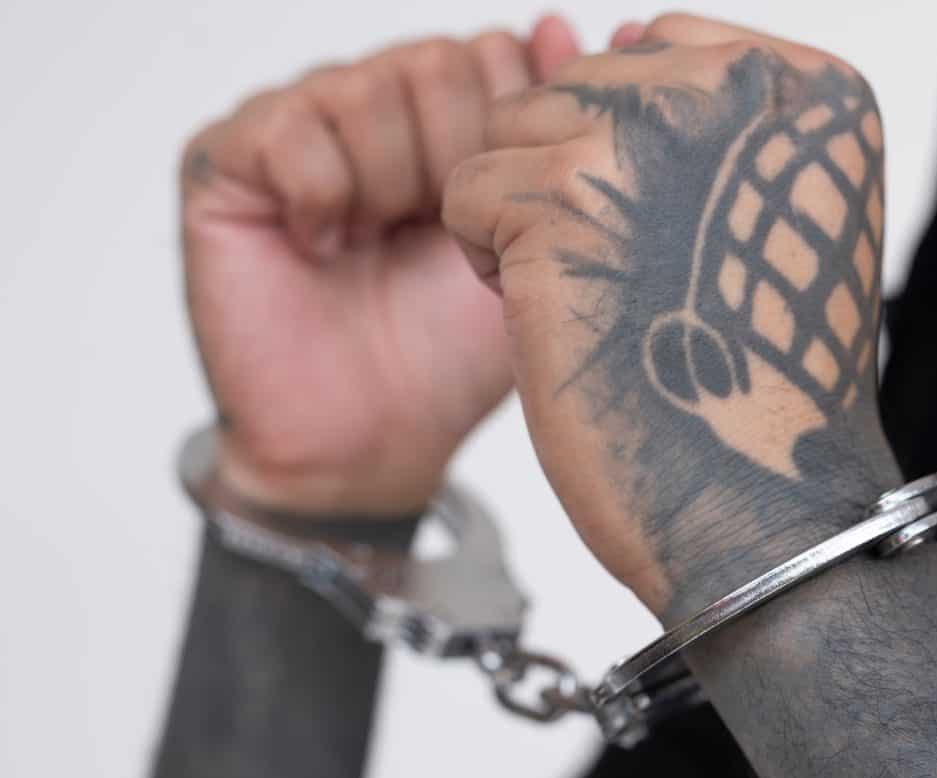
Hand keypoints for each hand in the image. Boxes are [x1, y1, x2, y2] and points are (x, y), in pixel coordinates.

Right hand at [181, 19, 581, 515]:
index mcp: (445, 120)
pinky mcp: (225, 160)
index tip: (494, 221)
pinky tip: (325, 249)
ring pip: (371, 88)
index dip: (507, 144)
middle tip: (430, 240)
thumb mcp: (534, 244)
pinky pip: (292, 131)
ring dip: (390, 189)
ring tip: (375, 248)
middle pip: (440, 62)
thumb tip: (574, 24)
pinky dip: (323, 200)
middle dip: (455, 167)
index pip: (496, 56)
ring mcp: (296, 126)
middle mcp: (371, 110)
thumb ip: (549, 140)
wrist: (374, 441)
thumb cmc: (449, 354)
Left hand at [444, 14, 901, 614]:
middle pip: (580, 84)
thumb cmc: (760, 385)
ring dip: (529, 221)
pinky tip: (559, 319)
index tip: (679, 241)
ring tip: (601, 300)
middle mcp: (740, 89)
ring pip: (514, 129)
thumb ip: (707, 120)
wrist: (762, 502)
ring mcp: (653, 134)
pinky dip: (492, 263)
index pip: (659, 48)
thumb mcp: (769, 221)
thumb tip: (595, 30)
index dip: (636, 155)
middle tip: (641, 282)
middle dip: (577, 185)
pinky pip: (466, 188)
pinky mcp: (566, 194)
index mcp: (808, 93)